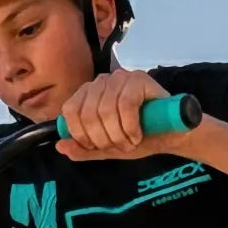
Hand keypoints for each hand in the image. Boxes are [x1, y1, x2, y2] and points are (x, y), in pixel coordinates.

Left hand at [55, 69, 178, 161]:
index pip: (70, 111)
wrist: (168, 135)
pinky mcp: (139, 79)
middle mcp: (101, 82)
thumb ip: (83, 149)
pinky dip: (130, 127)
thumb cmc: (137, 137)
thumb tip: (59, 146)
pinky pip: (125, 105)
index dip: (81, 135)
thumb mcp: (106, 148)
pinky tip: (137, 134)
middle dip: (102, 139)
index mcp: (88, 95)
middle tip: (119, 147)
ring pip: (106, 110)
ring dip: (118, 135)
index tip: (97, 146)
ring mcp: (120, 78)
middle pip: (88, 114)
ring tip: (130, 142)